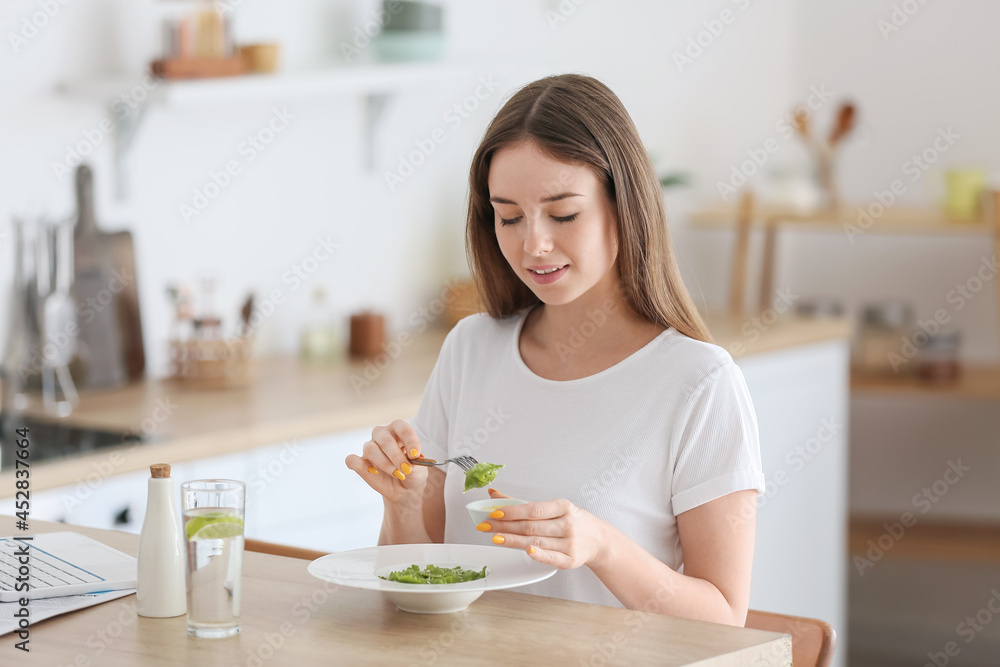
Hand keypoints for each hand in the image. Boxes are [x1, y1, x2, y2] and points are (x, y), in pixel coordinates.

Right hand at [345, 420, 427, 509]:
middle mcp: (382, 434)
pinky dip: (360, 466)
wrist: (405, 489)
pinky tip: (374, 472)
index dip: (410, 441)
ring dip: (384, 464)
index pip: (403, 429)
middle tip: (406, 469)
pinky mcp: (361, 462)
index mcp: (399, 430)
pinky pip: (352, 460)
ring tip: (397, 474)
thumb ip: (415, 462)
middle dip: (396, 456)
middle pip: (385, 439)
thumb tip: (410, 459)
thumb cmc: (413, 472)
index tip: (415, 455)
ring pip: (370, 449)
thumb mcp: (420, 468)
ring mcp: (370, 447)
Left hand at [480, 489, 609, 569]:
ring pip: (536, 541)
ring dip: (513, 540)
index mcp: (563, 507)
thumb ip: (523, 503)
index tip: (493, 512)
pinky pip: (552, 558)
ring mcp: (569, 543)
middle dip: (505, 526)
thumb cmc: (573, 520)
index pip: (533, 509)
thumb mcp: (553, 507)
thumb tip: (493, 494)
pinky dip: (539, 554)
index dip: (512, 511)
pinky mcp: (570, 560)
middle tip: (485, 526)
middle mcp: (567, 524)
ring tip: (495, 538)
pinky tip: (526, 551)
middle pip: (531, 526)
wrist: (599, 540)